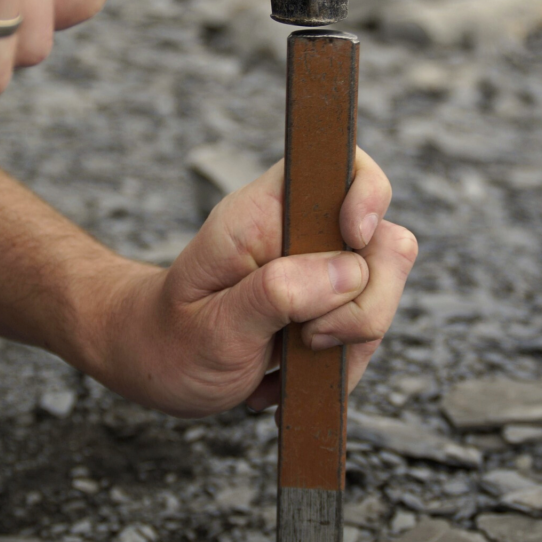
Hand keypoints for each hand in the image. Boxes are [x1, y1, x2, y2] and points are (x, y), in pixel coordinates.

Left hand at [92, 148, 417, 417]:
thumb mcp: (215, 325)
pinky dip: (339, 362)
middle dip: (361, 306)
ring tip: (287, 364)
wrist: (155, 365)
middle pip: (386, 244)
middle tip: (306, 337)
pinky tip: (289, 374)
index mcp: (266, 213)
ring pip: (383, 293)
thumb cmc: (170, 339)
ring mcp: (321, 267)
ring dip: (348, 344)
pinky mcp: (330, 303)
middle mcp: (301, 232)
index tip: (352, 240)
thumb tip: (351, 272)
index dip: (367, 196)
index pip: (343, 167)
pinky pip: (368, 330)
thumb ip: (279, 292)